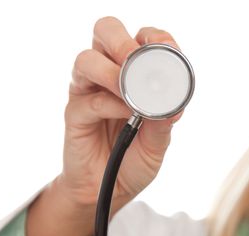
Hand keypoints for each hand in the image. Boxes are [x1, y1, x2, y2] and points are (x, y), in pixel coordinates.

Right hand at [57, 16, 184, 206]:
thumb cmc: (134, 161)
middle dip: (122, 41)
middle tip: (137, 61)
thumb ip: (164, 123)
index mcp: (133, 75)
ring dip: (111, 72)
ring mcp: (88, 92)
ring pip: (87, 59)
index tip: (170, 52)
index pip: (141, 39)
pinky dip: (110, 104)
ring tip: (130, 93)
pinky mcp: (75, 113)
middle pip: (106, 32)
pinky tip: (126, 116)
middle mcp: (108, 76)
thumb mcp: (158, 144)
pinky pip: (88, 99)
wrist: (110, 190)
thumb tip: (174, 103)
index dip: (155, 38)